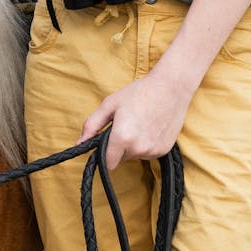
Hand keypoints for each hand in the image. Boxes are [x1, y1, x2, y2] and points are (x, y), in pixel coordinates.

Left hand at [79, 52, 197, 170]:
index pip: (107, 163)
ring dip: (134, 145)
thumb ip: (92, 125)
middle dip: (119, 146)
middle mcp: (138, 148)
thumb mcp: (110, 104)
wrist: (171, 87)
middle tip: (126, 124)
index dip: (104, 156)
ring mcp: (153, 151)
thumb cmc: (139, 92)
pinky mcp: (164, 151)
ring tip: (141, 123)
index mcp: (122, 138)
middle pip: (121, 158)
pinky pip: (149, 153)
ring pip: (135, 155)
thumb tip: (79, 143)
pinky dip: (147, 144)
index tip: (105, 146)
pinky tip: (151, 127)